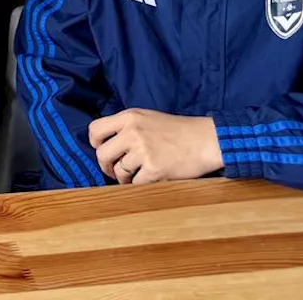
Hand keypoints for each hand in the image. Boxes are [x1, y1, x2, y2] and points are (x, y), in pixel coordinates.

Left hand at [88, 109, 223, 184]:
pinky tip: (149, 179)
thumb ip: (127, 126)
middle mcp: (132, 131)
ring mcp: (143, 150)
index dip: (95, 143)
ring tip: (136, 175)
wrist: (207, 139)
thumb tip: (107, 143)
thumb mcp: (148, 118)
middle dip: (107, 166)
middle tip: (115, 171)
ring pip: (119, 171)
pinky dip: (140, 185)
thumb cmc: (179, 130)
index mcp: (129, 116)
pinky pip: (135, 183)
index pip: (95, 129)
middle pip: (102, 154)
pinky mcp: (154, 168)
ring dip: (125, 178)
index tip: (102, 150)